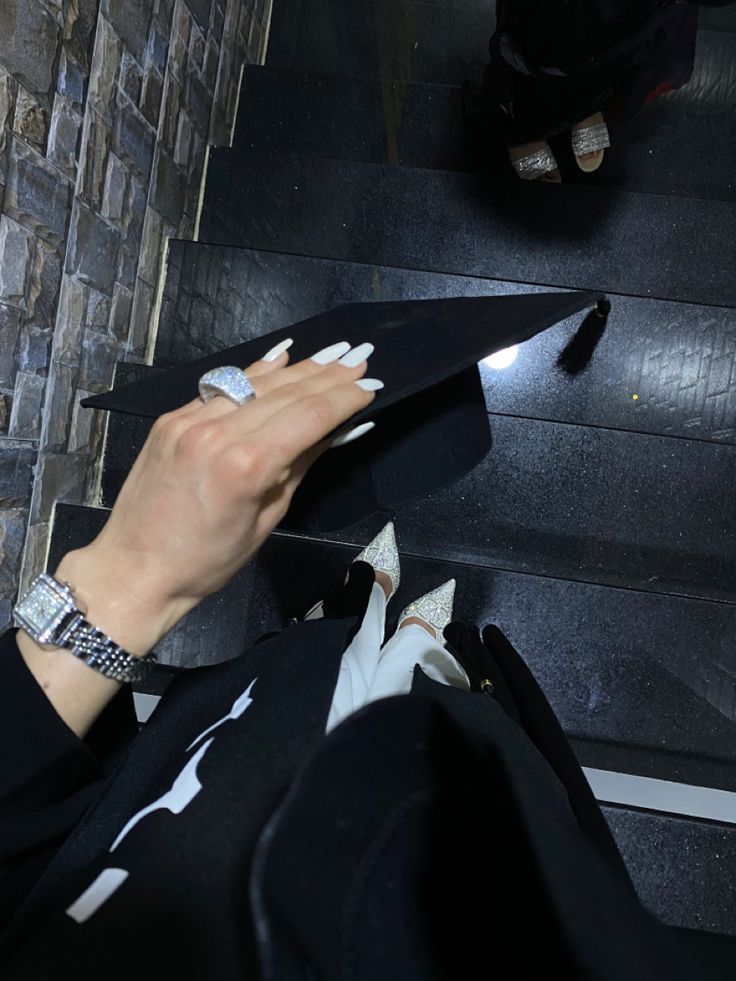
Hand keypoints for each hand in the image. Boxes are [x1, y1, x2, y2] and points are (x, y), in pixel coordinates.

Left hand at [57, 341, 380, 655]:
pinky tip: (280, 360)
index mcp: (247, 465)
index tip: (369, 385)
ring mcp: (189, 420)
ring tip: (330, 354)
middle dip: (327, 374)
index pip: (309, 415)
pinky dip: (254, 375)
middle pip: (285, 392)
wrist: (135, 568)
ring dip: (296, 368)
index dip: (344, 397)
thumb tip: (335, 431)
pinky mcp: (171, 419)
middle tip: (359, 357)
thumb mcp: (267, 519)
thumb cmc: (208, 560)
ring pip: (254, 383)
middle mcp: (217, 431)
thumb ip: (300, 466)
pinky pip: (222, 389)